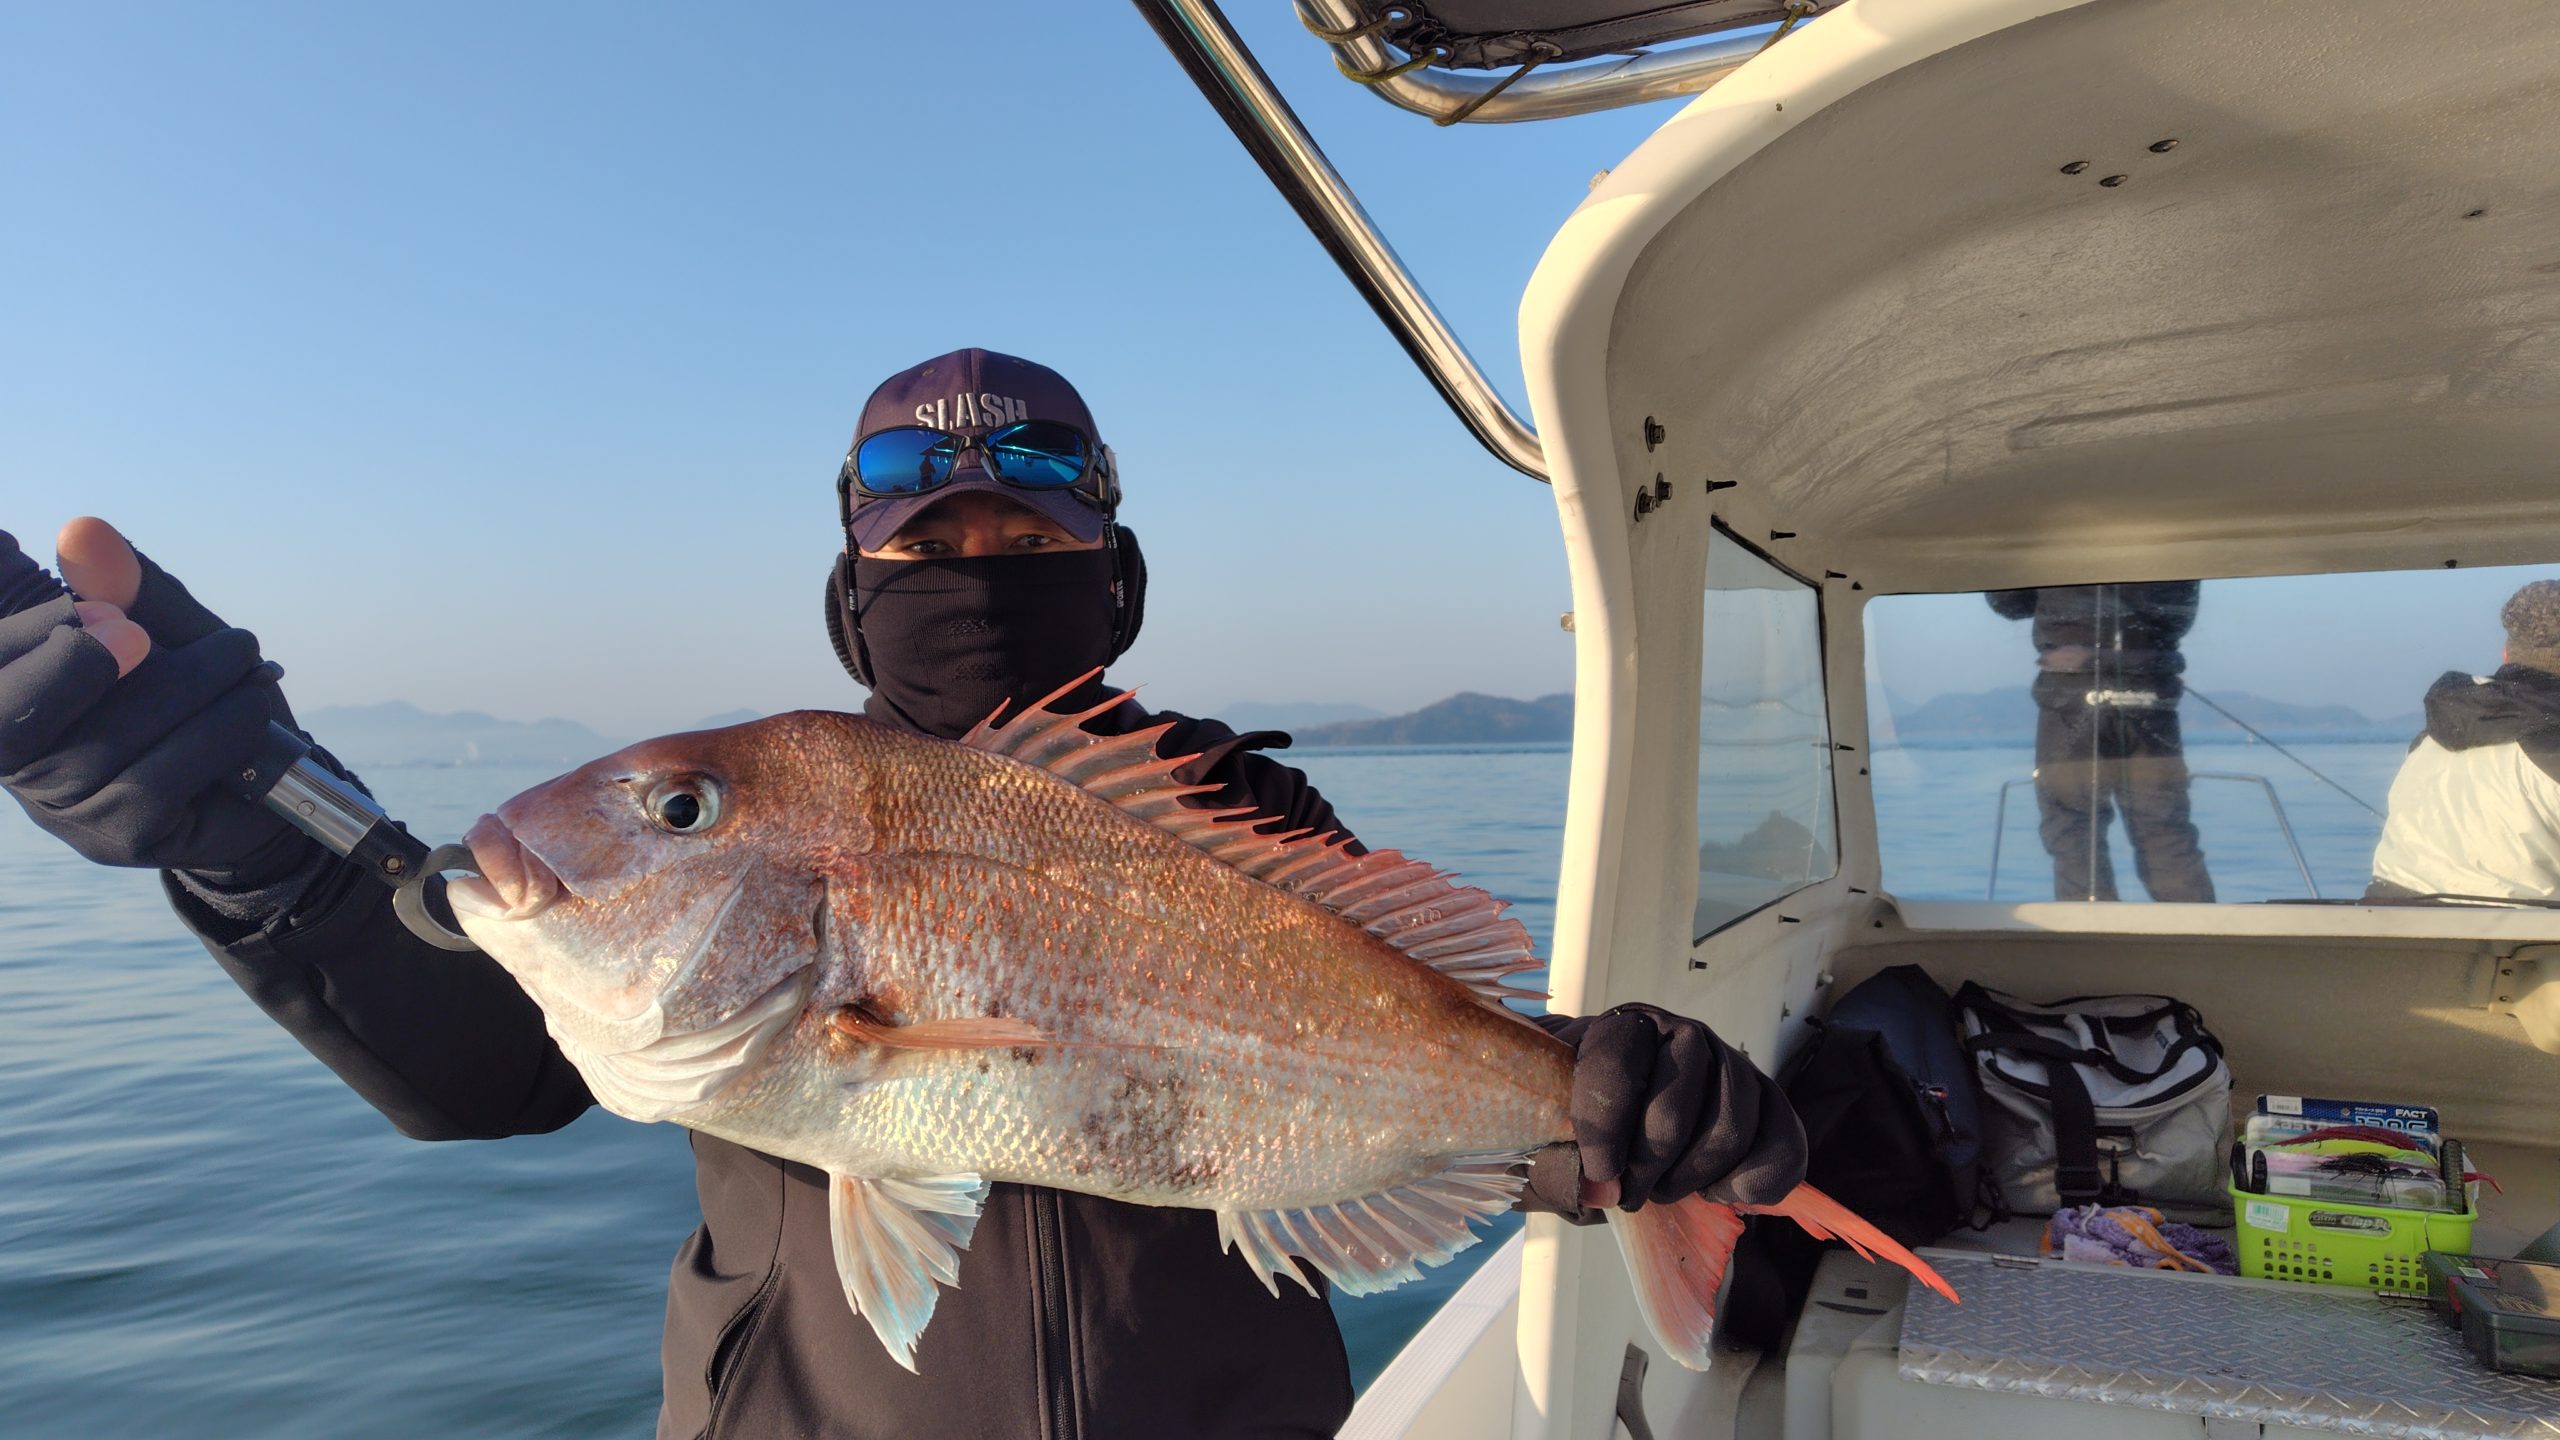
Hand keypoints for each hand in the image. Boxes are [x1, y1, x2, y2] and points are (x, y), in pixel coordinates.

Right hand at [0, 519, 316, 883]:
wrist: (274, 780)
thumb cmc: (204, 695)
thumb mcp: (169, 627)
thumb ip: (124, 587)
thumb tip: (82, 531)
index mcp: (11, 695)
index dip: (27, 629)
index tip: (98, 605)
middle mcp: (17, 759)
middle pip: (20, 708)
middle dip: (86, 659)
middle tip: (142, 631)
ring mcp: (64, 806)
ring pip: (110, 737)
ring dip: (193, 682)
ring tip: (242, 657)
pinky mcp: (119, 835)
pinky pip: (162, 776)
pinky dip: (220, 728)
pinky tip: (251, 707)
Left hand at [1529, 1003, 1806, 1212]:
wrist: (1613, 1121)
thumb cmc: (1572, 1124)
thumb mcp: (1541, 1140)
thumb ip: (1553, 1167)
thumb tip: (1597, 1191)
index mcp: (1618, 1027)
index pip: (1616, 1064)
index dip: (1605, 1128)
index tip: (1599, 1175)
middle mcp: (1680, 1033)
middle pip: (1677, 1107)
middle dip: (1649, 1167)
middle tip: (1628, 1193)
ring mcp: (1730, 1064)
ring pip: (1731, 1130)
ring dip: (1693, 1180)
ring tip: (1663, 1191)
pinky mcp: (1768, 1103)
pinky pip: (1783, 1148)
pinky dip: (1750, 1187)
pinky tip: (1715, 1194)